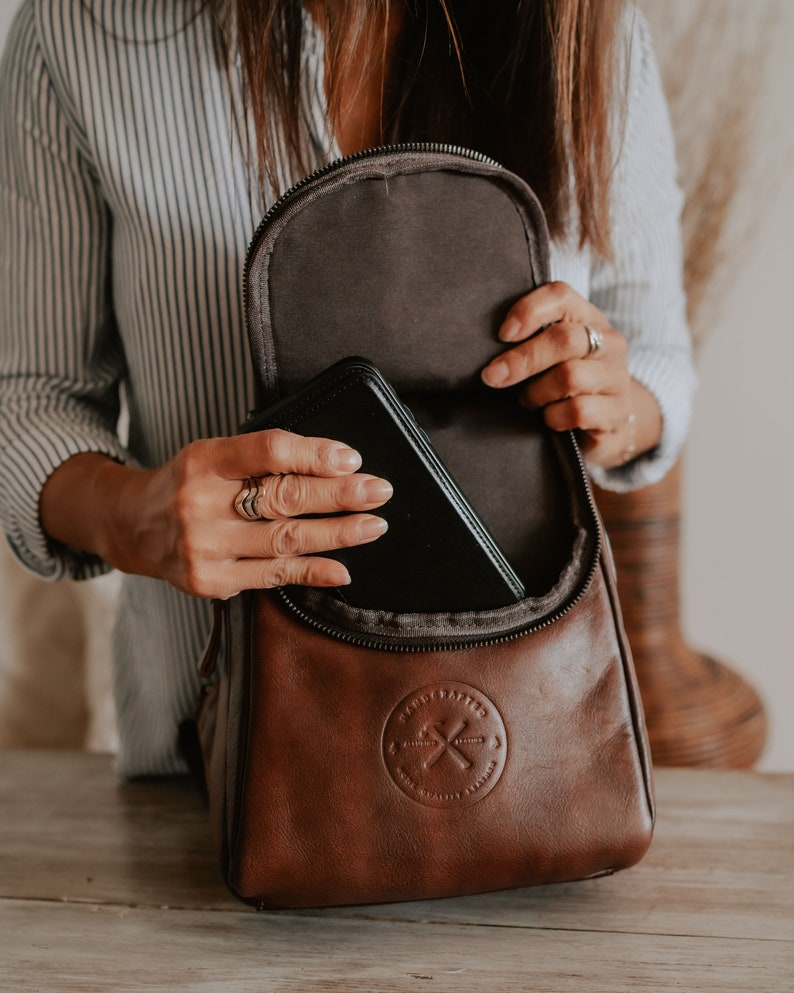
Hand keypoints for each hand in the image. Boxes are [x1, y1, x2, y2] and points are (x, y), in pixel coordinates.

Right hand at [42, 430, 391, 598]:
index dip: (313, 454)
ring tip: (373, 525)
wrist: (133, 526)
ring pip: (285, 540)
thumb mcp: (212, 454)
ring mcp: (205, 547)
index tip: (350, 458)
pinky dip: (312, 572)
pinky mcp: (211, 581)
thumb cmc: (187, 483)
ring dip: (337, 534)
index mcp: (204, 461)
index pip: (267, 451)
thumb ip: (260, 458)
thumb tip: (332, 465)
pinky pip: (272, 577)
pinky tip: (342, 569)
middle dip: (339, 495)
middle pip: (282, 498)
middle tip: (378, 491)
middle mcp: (201, 504)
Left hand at [480, 281, 660, 468]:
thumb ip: (529, 340)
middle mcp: (609, 343)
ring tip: (528, 400)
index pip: (561, 295)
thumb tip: (483, 346)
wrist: (609, 423)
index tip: (502, 334)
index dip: (528, 311)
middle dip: (522, 359)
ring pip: (569, 377)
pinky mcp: (618, 412)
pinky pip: (578, 411)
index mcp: (588, 318)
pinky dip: (553, 417)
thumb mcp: (551, 355)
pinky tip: (549, 418)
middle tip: (493, 376)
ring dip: (537, 393)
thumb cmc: (567, 382)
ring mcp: (617, 377)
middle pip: (563, 339)